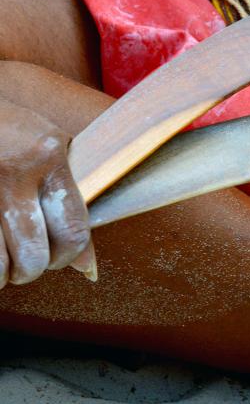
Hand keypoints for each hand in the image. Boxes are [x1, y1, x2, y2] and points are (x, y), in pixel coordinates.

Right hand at [0, 98, 94, 286]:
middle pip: (33, 256)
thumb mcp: (50, 150)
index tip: (61, 257)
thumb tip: (87, 267)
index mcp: (48, 159)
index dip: (69, 256)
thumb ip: (70, 203)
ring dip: (2, 273)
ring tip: (4, 259)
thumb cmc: (13, 130)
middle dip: (32, 269)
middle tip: (28, 262)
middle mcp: (13, 175)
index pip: (73, 231)